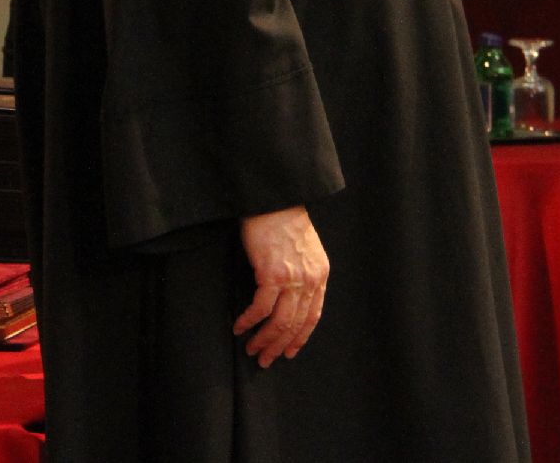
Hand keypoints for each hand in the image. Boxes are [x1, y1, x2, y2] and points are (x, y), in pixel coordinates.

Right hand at [232, 206, 328, 366]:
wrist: (273, 199)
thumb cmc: (283, 220)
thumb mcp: (304, 249)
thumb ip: (303, 273)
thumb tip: (290, 298)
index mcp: (320, 274)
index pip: (313, 316)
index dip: (300, 337)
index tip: (288, 352)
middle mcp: (311, 280)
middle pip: (296, 323)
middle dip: (279, 345)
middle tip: (265, 359)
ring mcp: (292, 278)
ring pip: (279, 321)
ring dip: (264, 338)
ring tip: (252, 348)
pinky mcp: (272, 274)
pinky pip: (260, 308)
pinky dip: (249, 321)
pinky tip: (239, 326)